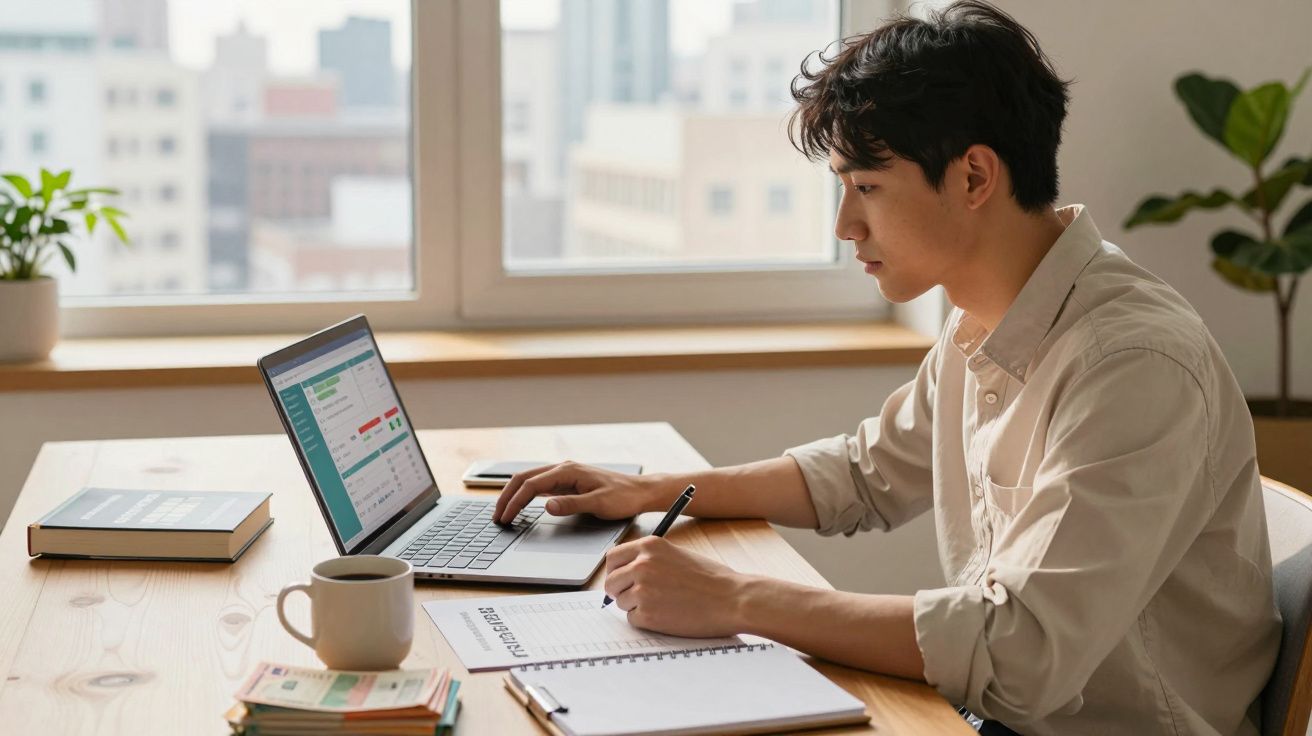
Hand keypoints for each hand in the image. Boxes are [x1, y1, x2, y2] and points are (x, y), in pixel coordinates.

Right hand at [493, 461, 669, 523]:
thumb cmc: (623, 497)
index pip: (531, 485)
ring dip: (514, 494)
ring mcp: (565, 474)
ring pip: (530, 480)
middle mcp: (563, 468)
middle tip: (496, 516)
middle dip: (507, 496)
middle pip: (524, 478)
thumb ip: (571, 504)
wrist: (640, 492)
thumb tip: (547, 506)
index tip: (505, 518)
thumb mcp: (598, 503)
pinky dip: (525, 494)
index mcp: (567, 471)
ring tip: (504, 511)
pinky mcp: (568, 481)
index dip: (515, 502)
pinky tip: (521, 504)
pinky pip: (540, 484)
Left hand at [603, 537, 747, 637]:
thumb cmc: (713, 579)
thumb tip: (627, 571)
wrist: (733, 599)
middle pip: (611, 582)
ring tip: (663, 605)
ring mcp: (643, 590)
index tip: (621, 579)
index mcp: (650, 546)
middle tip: (637, 597)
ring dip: (635, 607)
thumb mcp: (677, 555)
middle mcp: (642, 565)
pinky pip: (633, 619)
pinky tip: (667, 615)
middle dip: (620, 591)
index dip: (615, 571)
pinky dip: (646, 621)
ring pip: (620, 602)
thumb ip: (650, 559)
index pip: (613, 557)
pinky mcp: (647, 614)